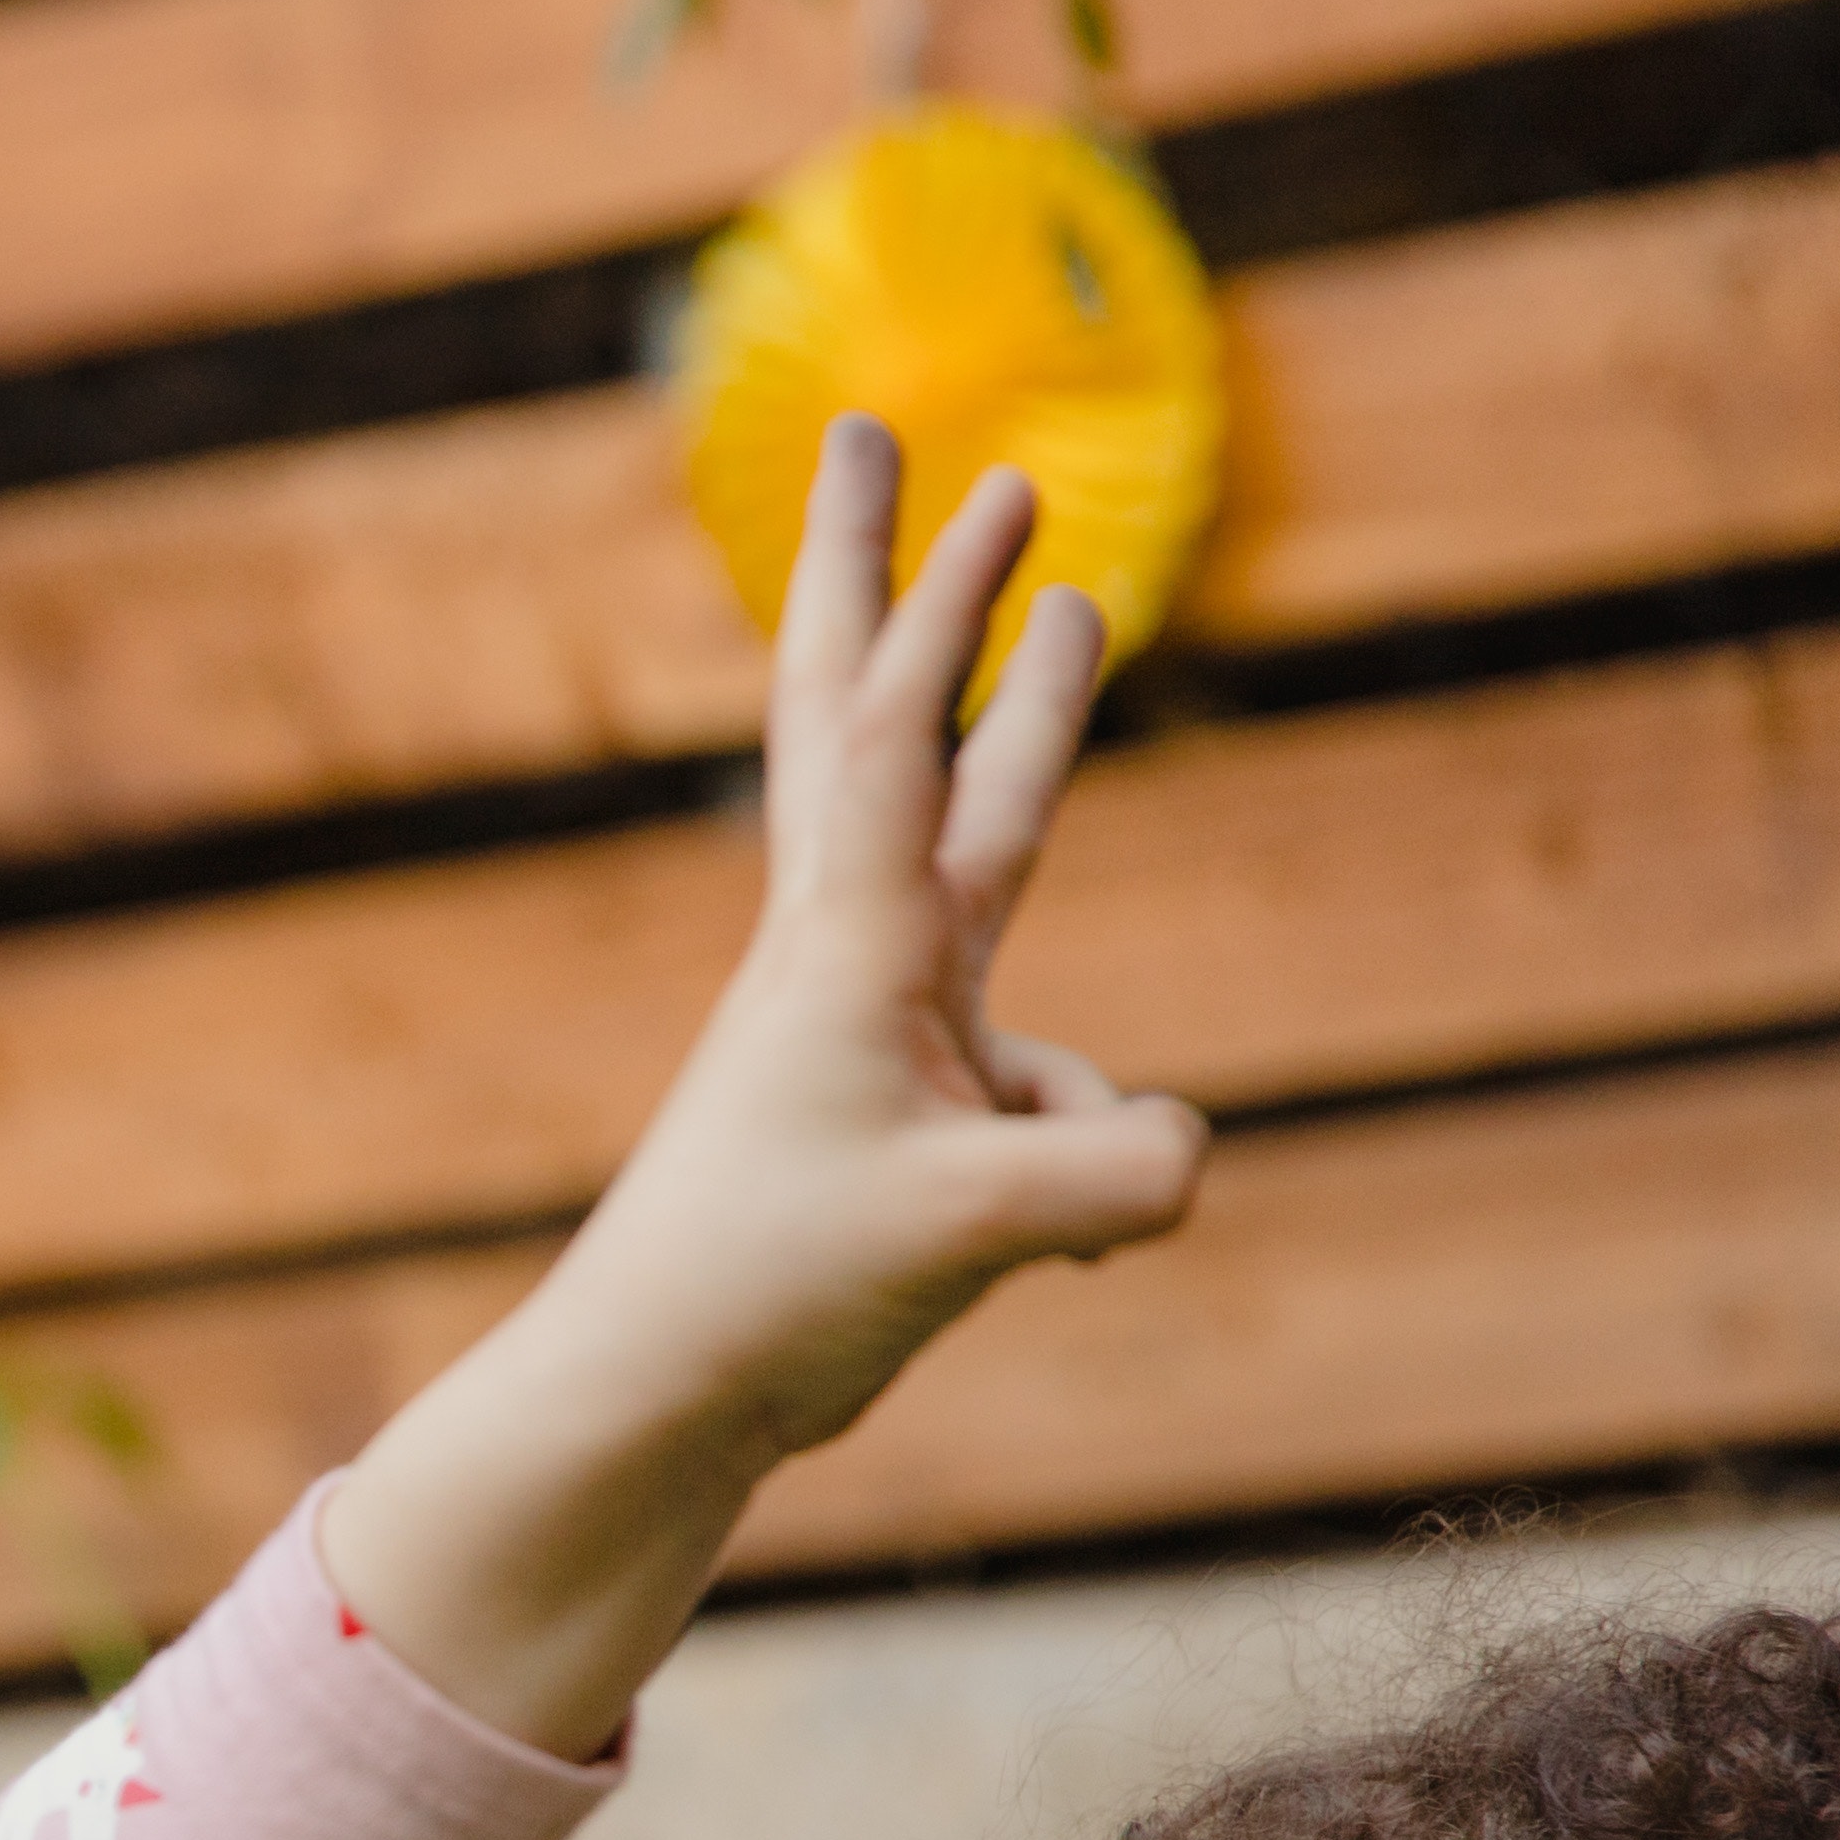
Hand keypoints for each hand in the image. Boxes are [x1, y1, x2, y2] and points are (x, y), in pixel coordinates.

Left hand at [538, 419, 1214, 1470]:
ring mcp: (884, 1021)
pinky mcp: (914, 1104)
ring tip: (1061, 690)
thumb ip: (1124, 1173)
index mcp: (844, 944)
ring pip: (993, 861)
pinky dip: (1078, 1181)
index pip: (890, 728)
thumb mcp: (979, 1228)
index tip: (955, 472)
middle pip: (878, 716)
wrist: (657, 1394)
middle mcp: (854, 953)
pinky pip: (1064, 1108)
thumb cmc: (771, 1290)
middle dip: (900, 574)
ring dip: (1035, 755)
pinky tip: (1021, 1264)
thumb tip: (1182, 1150)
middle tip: (910, 445)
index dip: (927, 600)